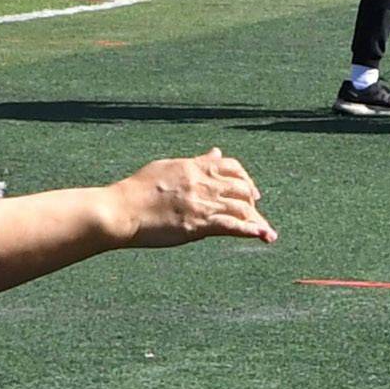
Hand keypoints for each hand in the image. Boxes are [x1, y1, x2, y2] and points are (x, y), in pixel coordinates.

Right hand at [103, 151, 273, 248]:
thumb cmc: (136, 190)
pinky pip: (232, 226)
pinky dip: (251, 231)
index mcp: (194, 167)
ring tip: (268, 232)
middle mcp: (203, 183)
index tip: (250, 191)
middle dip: (253, 202)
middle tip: (255, 213)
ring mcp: (202, 204)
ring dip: (258, 221)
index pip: (231, 167)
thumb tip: (217, 153)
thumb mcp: (168, 167)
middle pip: (242, 189)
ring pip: (241, 208)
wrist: (121, 210)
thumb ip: (196, 162)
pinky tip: (264, 236)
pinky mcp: (197, 225)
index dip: (245, 179)